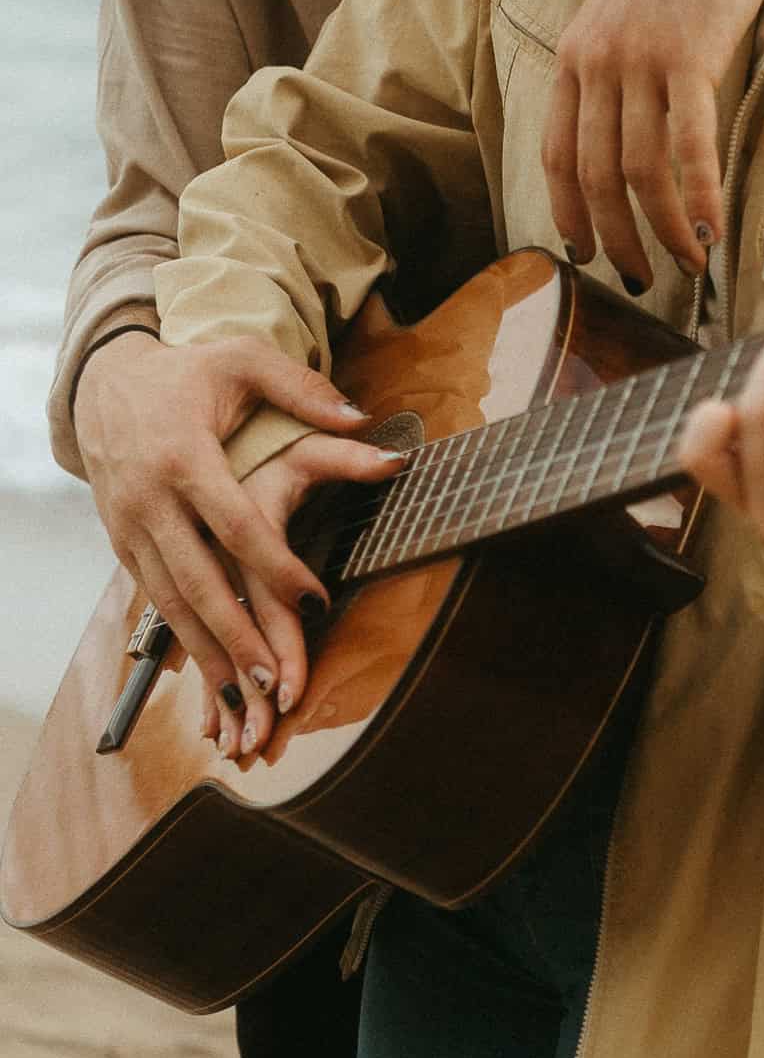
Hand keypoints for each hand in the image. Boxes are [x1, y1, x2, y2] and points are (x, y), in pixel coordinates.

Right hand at [75, 333, 400, 740]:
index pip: (238, 526)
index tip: (317, 601)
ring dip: (206, 651)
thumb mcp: (245, 362)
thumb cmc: (188, 373)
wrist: (106, 380)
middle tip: (274, 679)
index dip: (278, 567)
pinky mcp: (120, 540)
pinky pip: (152, 596)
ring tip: (241, 695)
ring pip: (169, 601)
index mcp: (185, 457)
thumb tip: (363, 417)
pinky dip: (180, 636)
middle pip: (198, 580)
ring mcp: (129, 525)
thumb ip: (305, 390)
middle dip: (237, 635)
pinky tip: (207, 666)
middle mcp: (151, 499)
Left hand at [542, 0, 763, 288]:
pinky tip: (710, 230)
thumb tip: (620, 137)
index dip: (569, 213)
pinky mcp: (690, 55)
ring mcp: (640, 58)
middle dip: (617, 240)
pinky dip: (698, 197)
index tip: (586, 253)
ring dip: (664, 229)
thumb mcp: (622, 14)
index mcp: (573, 55)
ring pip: (640, 169)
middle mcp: (596, 61)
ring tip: (688, 264)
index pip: (554, 154)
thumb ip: (611, 70)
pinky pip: (688, 145)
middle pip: (594, 175)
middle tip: (642, 279)